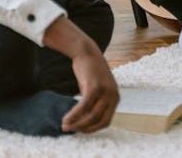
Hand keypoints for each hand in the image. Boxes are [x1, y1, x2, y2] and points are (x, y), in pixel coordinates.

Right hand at [43, 16, 119, 133]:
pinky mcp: (94, 87)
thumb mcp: (97, 90)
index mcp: (115, 98)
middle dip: (84, 129)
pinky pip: (83, 107)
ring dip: (77, 124)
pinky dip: (73, 115)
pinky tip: (66, 119)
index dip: (92, 129)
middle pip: (98, 121)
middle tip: (71, 129)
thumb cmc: (90, 73)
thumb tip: (85, 122)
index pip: (106, 122)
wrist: (87, 52)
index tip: (81, 130)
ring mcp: (105, 92)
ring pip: (91, 116)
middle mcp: (113, 96)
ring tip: (65, 126)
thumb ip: (95, 104)